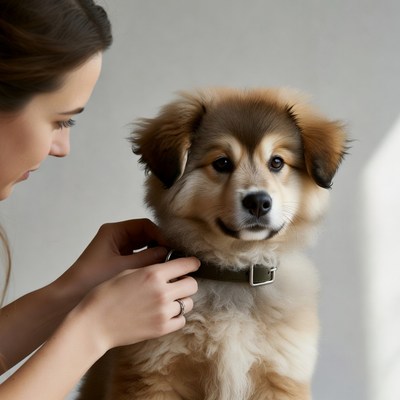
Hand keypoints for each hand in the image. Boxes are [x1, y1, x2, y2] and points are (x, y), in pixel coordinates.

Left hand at [53, 219, 169, 301]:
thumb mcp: (124, 268)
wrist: (68, 300)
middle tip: (173, 256)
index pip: (145, 226)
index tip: (172, 248)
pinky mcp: (117, 262)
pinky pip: (137, 257)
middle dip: (159, 244)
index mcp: (114, 231)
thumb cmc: (92, 280)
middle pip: (145, 235)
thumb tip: (171, 253)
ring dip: (154, 254)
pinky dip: (147, 262)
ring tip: (167, 265)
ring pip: (142, 247)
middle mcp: (116, 237)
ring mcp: (116, 249)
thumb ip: (149, 258)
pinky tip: (156, 272)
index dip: (160, 235)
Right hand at [75, 256, 199, 349]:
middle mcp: (162, 292)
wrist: (94, 324)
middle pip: (192, 285)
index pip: (186, 265)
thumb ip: (151, 269)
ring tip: (168, 300)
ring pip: (188, 303)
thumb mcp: (128, 272)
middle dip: (187, 282)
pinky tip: (165, 313)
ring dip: (181, 300)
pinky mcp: (162, 329)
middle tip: (178, 283)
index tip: (193, 264)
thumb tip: (168, 269)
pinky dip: (176, 316)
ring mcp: (163, 312)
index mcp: (153, 274)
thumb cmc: (106, 296)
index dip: (192, 263)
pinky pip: (181, 320)